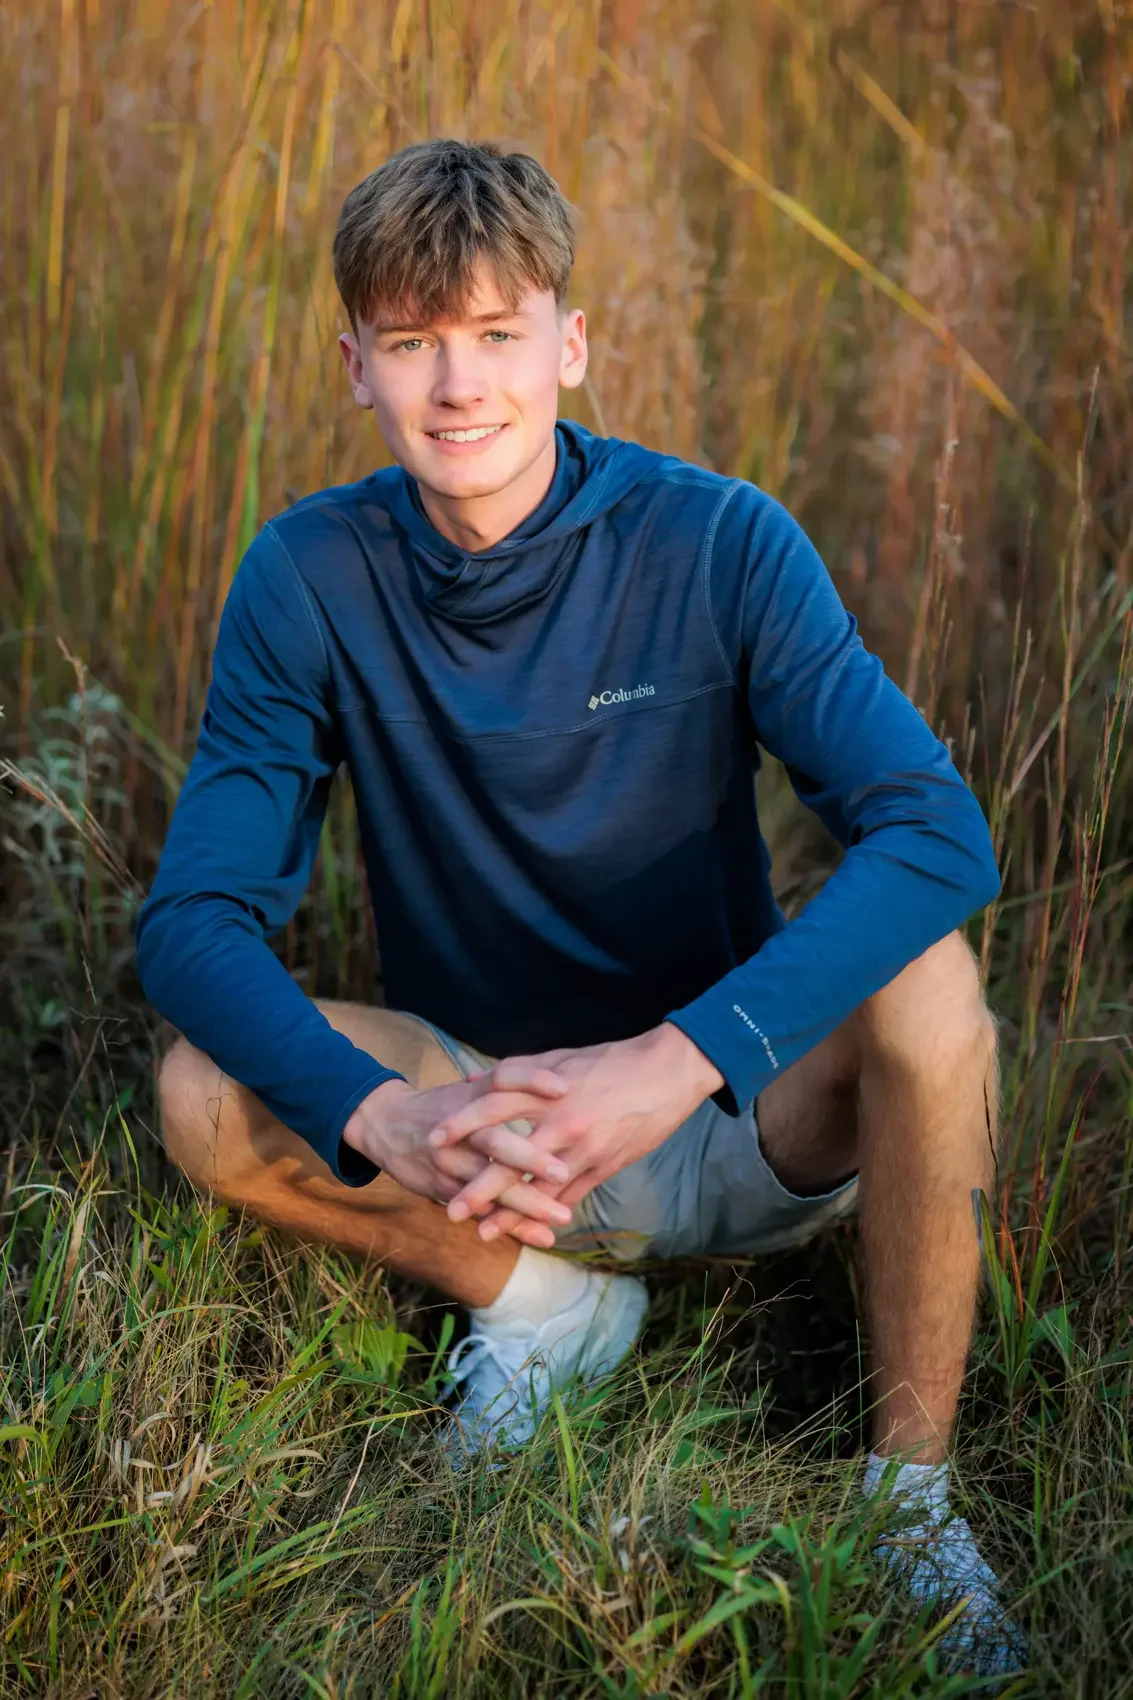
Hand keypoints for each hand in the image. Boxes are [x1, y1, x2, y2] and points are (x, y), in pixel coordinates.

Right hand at [341, 1071, 574, 1247]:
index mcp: (471, 1098)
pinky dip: (510, 1224)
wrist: (384, 1123)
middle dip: (529, 1160)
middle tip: (563, 1173)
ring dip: (526, 1203)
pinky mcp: (442, 1187)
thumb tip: (562, 1084)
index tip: (563, 1088)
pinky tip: (541, 1236)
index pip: (501, 1080)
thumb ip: (509, 1087)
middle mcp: (459, 1129)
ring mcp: (449, 1161)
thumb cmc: (441, 1105)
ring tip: (561, 1217)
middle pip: (495, 1142)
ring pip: (488, 1185)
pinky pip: (480, 1209)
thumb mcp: (469, 1089)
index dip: (530, 1080)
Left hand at [427, 1023, 724, 1240]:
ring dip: (510, 1213)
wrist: (667, 1072)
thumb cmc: (612, 1060)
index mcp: (547, 1091)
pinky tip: (532, 1229)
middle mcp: (562, 1123)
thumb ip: (517, 1071)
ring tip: (484, 1232)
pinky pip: (572, 1196)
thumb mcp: (562, 1058)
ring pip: (540, 1188)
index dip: (460, 1124)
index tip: (432, 1141)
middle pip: (510, 1160)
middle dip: (478, 1188)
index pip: (493, 1108)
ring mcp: (585, 1149)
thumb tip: (474, 1080)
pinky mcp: (605, 1166)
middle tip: (449, 1209)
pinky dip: (550, 1213)